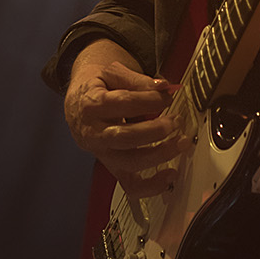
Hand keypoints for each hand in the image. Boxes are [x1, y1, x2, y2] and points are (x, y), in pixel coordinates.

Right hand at [64, 41, 190, 196]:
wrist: (79, 102)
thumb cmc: (97, 86)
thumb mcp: (112, 73)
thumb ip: (137, 80)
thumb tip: (164, 86)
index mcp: (90, 105)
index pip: (122, 103)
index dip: (148, 100)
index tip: (167, 95)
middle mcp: (93, 133)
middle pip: (124, 137)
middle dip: (155, 130)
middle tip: (175, 120)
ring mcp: (102, 153)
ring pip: (129, 162)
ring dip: (159, 154)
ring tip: (180, 142)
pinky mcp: (111, 167)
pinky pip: (129, 185)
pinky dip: (151, 185)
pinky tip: (170, 175)